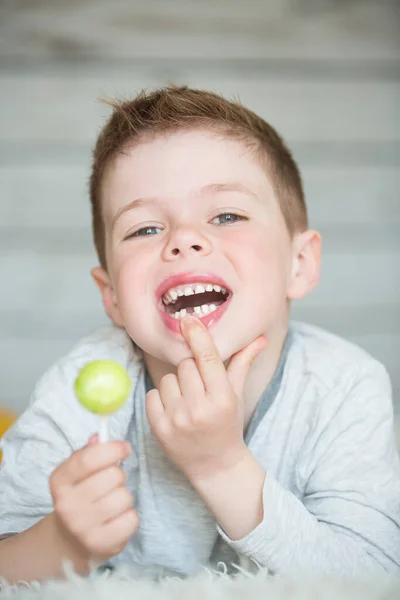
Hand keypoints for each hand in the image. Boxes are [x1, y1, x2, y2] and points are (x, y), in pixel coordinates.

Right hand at [49, 436, 137, 562]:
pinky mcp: (99, 543)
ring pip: (124, 497)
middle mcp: (66, 504)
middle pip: (112, 476)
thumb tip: (99, 436)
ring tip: (112, 502)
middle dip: (119, 475)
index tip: (125, 448)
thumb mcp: (77, 472)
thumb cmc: (81, 495)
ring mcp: (81, 527)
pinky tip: (117, 518)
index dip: (113, 449)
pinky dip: (130, 517)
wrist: (71, 538)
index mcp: (59, 480)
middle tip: (112, 483)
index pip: (89, 459)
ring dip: (124, 497)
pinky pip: (131, 519)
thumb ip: (89, 452)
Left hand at [146, 315, 266, 480]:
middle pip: (185, 366)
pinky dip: (161, 399)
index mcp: (223, 399)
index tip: (187, 319)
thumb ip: (243, 363)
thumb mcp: (237, 395)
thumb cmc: (227, 425)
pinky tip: (174, 411)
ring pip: (167, 379)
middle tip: (199, 388)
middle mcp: (200, 409)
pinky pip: (152, 394)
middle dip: (191, 371)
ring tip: (187, 402)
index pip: (208, 358)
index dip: (198, 336)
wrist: (215, 467)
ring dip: (176, 385)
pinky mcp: (159, 429)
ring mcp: (178, 420)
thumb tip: (260, 338)